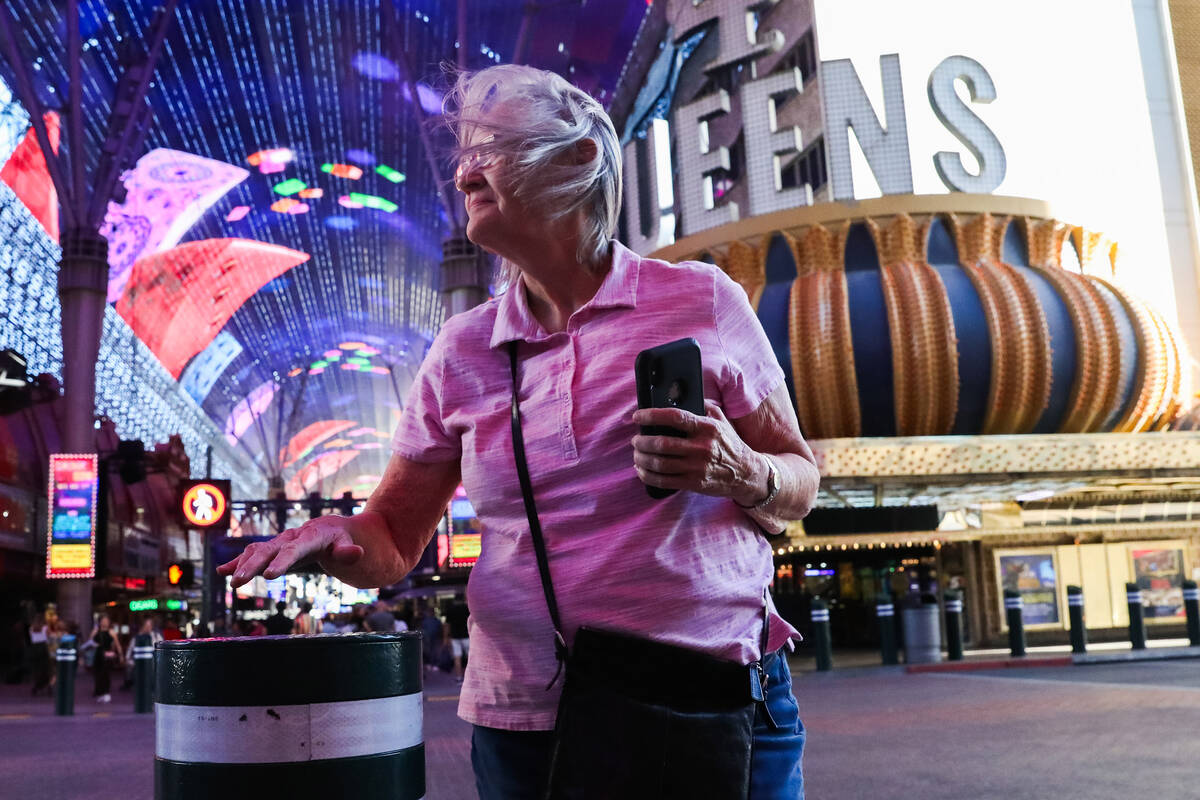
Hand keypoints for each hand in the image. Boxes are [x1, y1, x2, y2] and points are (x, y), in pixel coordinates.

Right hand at [216, 516, 364, 588]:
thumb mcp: (348, 545)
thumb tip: (357, 553)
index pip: (295, 550)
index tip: (270, 575)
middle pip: (269, 550)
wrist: (330, 530)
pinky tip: (222, 571)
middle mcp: (290, 538)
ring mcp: (279, 543)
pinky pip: (253, 554)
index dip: (282, 562)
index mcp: (310, 536)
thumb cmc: (341, 540)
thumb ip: (349, 551)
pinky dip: (237, 561)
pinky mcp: (272, 550)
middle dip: (253, 565)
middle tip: (240, 581)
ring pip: (258, 551)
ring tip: (230, 580)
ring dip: (242, 564)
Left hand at [631, 400, 764, 504]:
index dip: (652, 415)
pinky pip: (664, 480)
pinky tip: (642, 470)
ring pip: (660, 463)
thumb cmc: (729, 443)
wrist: (746, 473)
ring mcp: (697, 467)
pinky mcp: (694, 483)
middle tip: (636, 439)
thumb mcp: (721, 420)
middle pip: (662, 443)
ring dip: (642, 458)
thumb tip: (680, 393)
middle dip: (643, 441)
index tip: (638, 416)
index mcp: (707, 427)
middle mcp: (702, 447)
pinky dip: (648, 476)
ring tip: (637, 453)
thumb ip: (703, 406)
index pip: (675, 417)